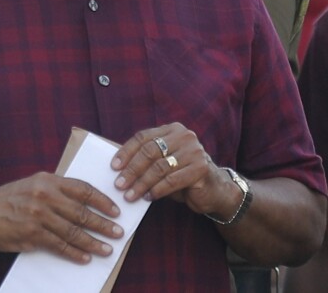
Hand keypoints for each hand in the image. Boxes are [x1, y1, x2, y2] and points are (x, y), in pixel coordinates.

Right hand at [0, 172, 123, 263]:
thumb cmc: (9, 197)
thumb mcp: (33, 184)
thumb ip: (56, 190)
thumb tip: (84, 202)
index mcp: (48, 180)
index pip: (83, 189)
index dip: (103, 201)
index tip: (116, 210)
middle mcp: (45, 196)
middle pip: (82, 211)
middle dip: (103, 224)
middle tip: (118, 232)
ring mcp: (38, 216)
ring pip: (73, 231)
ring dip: (93, 242)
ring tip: (106, 249)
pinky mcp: (31, 235)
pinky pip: (58, 245)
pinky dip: (74, 253)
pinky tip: (85, 258)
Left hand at [111, 123, 234, 216]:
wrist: (214, 190)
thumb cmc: (182, 175)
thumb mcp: (163, 163)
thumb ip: (146, 160)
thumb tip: (117, 168)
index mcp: (172, 129)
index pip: (143, 137)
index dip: (126, 151)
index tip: (113, 167)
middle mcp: (184, 136)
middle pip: (150, 151)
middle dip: (132, 170)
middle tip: (119, 184)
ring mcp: (194, 151)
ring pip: (160, 167)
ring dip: (142, 183)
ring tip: (130, 195)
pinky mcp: (201, 168)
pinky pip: (172, 180)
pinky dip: (157, 190)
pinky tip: (148, 198)